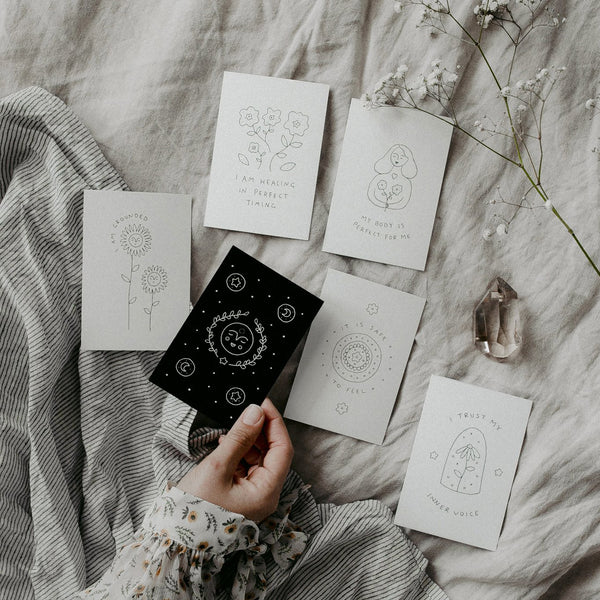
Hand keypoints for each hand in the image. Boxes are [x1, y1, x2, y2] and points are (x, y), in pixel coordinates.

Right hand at [176, 398, 292, 521]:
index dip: (275, 423)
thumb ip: (239, 438)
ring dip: (248, 439)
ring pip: (259, 459)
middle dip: (261, 430)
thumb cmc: (194, 511)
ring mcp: (252, 496)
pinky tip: (227, 442)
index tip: (263, 404)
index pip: (283, 450)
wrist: (174, 538)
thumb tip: (255, 413)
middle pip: (272, 453)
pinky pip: (246, 466)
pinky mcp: (239, 494)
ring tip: (234, 426)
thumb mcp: (218, 468)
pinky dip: (239, 451)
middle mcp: (264, 496)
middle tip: (248, 410)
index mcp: (266, 493)